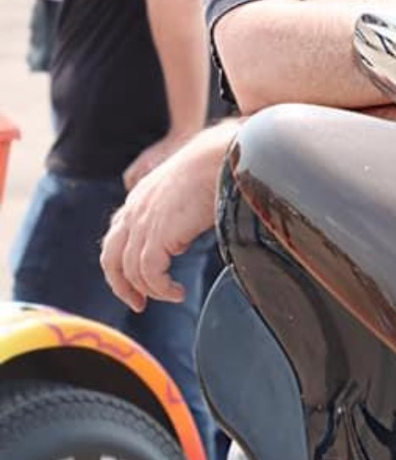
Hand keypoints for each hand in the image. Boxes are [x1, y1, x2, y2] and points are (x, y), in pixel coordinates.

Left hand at [103, 122, 236, 310]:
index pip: (117, 236)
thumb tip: (182, 239)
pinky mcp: (157, 235)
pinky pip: (150, 274)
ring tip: (172, 296)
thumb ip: (176, 213)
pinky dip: (161, 289)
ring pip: (130, 271)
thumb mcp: (186, 189)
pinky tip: (177, 292)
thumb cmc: (214, 166)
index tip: (137, 280)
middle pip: (111, 258)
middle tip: (138, 303)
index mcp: (139, 198)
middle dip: (121, 285)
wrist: (219, 156)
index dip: (122, 262)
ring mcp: (143, 223)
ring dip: (150, 290)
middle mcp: (134, 211)